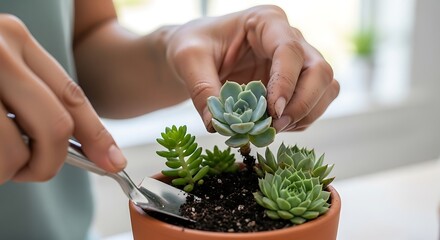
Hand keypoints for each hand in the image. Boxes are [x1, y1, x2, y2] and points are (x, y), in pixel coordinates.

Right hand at [0, 15, 125, 183]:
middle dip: (49, 162)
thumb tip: (80, 145)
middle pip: (54, 128)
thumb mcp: (0, 70)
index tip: (112, 162)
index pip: (71, 96)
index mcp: (14, 38)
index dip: (97, 135)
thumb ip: (34, 97)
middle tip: (33, 170)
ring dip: (7, 169)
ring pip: (14, 151)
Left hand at [165, 5, 338, 131]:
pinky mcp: (296, 82)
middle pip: (320, 70)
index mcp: (266, 22)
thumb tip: (216, 125)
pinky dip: (300, 120)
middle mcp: (289, 38)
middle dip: (304, 103)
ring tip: (273, 128)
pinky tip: (274, 126)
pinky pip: (314, 103)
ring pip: (326, 88)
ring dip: (306, 114)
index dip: (286, 82)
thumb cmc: (193, 46)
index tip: (273, 111)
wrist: (197, 54)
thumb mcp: (188, 59)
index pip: (289, 50)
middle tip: (275, 125)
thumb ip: (201, 88)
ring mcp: (297, 62)